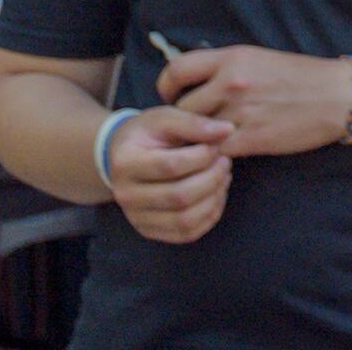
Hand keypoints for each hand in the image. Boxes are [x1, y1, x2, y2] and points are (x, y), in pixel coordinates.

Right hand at [108, 107, 234, 243]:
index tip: (216, 145)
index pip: (171, 166)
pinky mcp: (150, 230)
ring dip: (214, 198)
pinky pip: (187, 233)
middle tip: (224, 161)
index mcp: (126, 163)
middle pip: (179, 197)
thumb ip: (194, 123)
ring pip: (184, 220)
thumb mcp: (165, 118)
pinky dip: (210, 216)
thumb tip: (227, 130)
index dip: (202, 156)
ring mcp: (136, 217)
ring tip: (222, 176)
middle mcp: (126, 195)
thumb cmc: (149, 135)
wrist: (124, 157)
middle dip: (212, 178)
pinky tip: (216, 194)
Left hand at [157, 46, 351, 158]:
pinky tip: (225, 151)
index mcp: (233, 58)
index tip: (171, 97)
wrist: (339, 96)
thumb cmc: (303, 76)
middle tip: (191, 126)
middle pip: (182, 107)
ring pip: (196, 133)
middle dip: (184, 119)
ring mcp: (241, 111)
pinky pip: (216, 150)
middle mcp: (232, 82)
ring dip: (198, 140)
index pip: (177, 70)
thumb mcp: (261, 59)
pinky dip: (215, 154)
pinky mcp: (251, 138)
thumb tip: (197, 83)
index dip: (166, 86)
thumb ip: (227, 68)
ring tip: (206, 141)